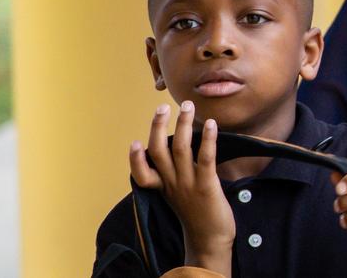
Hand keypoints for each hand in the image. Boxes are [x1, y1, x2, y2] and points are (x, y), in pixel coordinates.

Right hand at [131, 101, 234, 273]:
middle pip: (158, 151)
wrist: (210, 241)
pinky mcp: (206, 186)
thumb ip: (174, 176)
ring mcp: (188, 185)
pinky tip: (211, 124)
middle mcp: (171, 184)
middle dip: (157, 126)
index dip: (135, 159)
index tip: (135, 142)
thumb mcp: (178, 196)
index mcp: (163, 188)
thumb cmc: (197, 214)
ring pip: (179, 149)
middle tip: (162, 106)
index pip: (141, 173)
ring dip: (183, 124)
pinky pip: (205, 159)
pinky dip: (207, 139)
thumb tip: (179, 150)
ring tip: (187, 106)